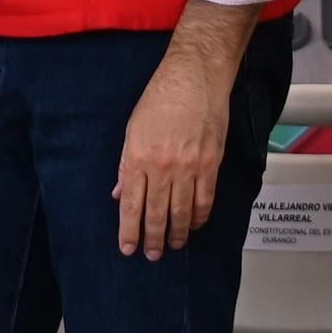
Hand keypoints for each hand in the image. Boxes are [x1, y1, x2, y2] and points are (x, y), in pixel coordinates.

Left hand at [115, 0, 256, 258]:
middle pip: (156, 213)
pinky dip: (199, 216)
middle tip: (152, 255)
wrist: (194, 78)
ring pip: (181, 212)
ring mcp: (189, 167)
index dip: (129, 231)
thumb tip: (121, 194)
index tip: (128, 248)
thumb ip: (127, 165)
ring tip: (173, 246)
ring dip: (176, 233)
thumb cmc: (161, 98)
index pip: (131, 205)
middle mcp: (162, 167)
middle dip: (152, 239)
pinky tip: (194, 224)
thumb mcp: (133, 130)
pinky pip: (205, 199)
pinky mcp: (211, 163)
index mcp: (138, 158)